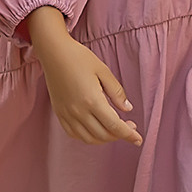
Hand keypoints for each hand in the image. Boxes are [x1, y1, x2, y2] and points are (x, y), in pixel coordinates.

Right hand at [27, 10, 141, 145]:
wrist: (53, 52)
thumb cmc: (79, 57)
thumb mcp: (103, 70)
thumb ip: (116, 92)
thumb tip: (128, 109)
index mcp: (92, 100)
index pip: (115, 126)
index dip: (129, 135)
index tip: (138, 139)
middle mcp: (79, 112)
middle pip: (103, 135)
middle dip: (119, 136)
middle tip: (129, 127)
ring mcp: (67, 114)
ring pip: (89, 138)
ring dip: (104, 138)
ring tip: (114, 129)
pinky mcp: (59, 114)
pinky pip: (74, 134)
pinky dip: (88, 137)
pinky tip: (95, 129)